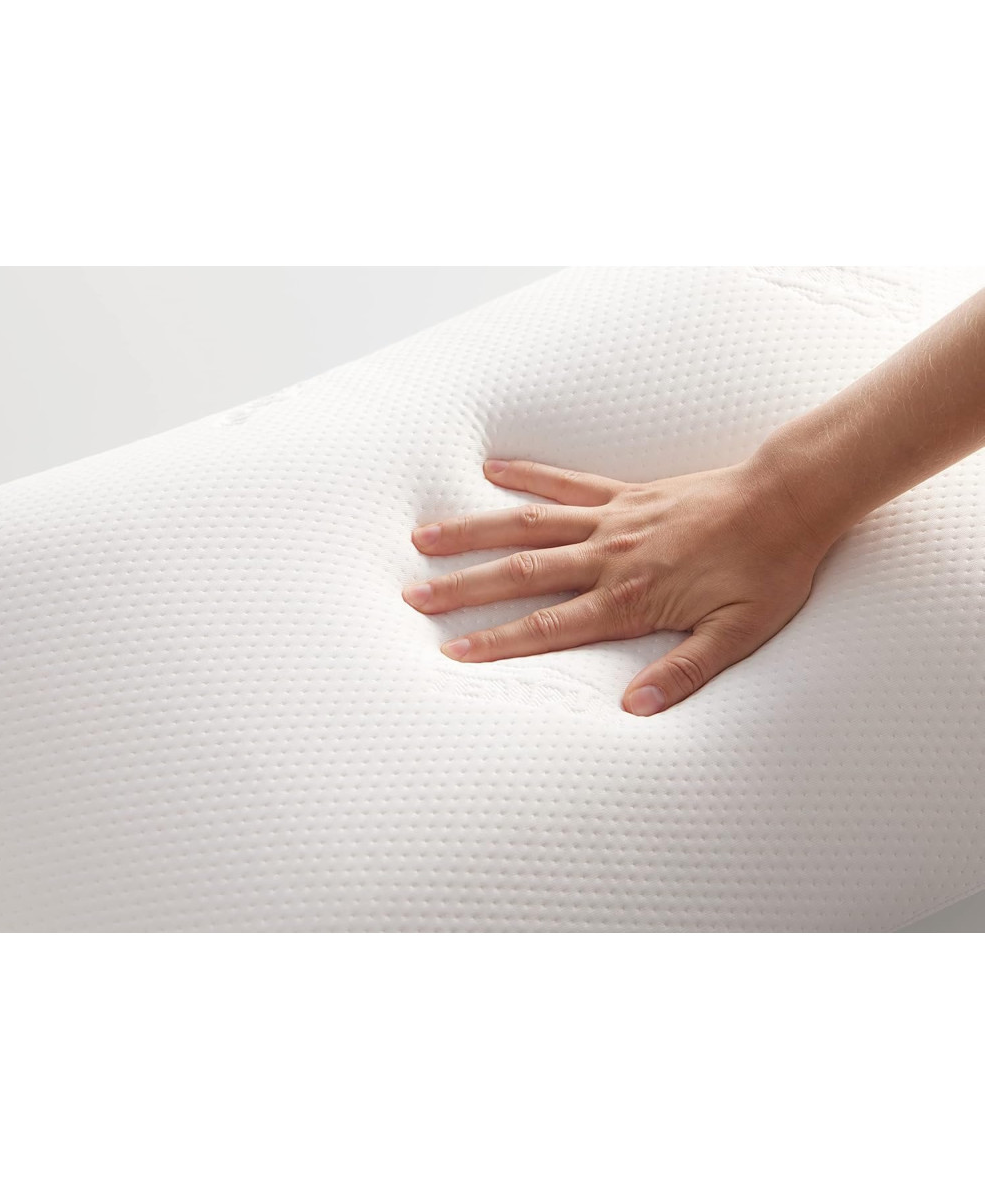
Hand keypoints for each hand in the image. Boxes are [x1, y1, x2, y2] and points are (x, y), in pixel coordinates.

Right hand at [403, 457, 831, 714]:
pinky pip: (565, 482)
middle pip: (521, 574)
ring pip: (529, 526)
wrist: (789, 501)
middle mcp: (608, 557)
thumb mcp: (738, 634)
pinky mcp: (624, 494)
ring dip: (475, 532)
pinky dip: (527, 475)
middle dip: (463, 588)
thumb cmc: (768, 572)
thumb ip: (685, 673)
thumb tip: (636, 710)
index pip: (550, 626)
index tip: (453, 651)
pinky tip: (491, 469)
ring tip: (425, 536)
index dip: (499, 641)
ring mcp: (612, 520)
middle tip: (413, 596)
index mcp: (629, 599)